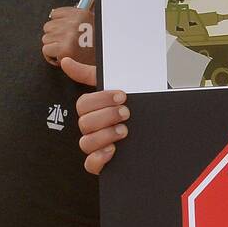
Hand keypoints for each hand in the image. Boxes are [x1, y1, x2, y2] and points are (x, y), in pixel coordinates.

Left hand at [42, 7, 94, 67]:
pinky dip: (52, 56)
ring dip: (54, 46)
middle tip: (69, 43)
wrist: (106, 60)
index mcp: (81, 14)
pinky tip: (63, 56)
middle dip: (56, 36)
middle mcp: (74, 23)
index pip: (56, 14)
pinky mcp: (64, 50)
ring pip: (46, 39)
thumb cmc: (97, 45)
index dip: (59, 24)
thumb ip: (74, 19)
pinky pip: (46, 50)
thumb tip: (54, 17)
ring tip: (68, 50)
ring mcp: (68, 36)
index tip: (65, 30)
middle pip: (49, 26)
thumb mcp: (90, 25)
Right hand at [62, 58, 127, 175]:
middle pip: (84, 123)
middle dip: (106, 116)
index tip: (122, 96)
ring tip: (125, 131)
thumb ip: (92, 74)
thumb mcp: (120, 85)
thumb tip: (65, 62)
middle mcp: (93, 128)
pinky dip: (99, 158)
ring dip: (105, 135)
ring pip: (86, 143)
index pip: (84, 104)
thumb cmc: (136, 105)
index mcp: (94, 110)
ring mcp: (97, 146)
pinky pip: (90, 165)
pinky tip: (113, 150)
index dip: (101, 100)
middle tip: (127, 113)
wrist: (162, 125)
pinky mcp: (103, 163)